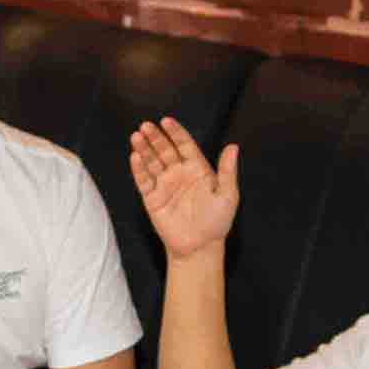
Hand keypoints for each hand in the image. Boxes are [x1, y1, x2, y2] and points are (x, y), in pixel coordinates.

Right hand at [128, 117, 238, 260]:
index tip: (166, 121)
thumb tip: (233, 146)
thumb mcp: (228, 195)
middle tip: (146, 125)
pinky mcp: (152, 199)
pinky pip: (143, 180)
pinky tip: (135, 157)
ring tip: (136, 136)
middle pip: (165, 150)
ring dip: (144, 149)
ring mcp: (165, 185)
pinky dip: (138, 169)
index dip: (175, 132)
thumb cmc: (217, 222)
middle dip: (155, 137)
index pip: (184, 145)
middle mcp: (179, 174)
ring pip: (152, 162)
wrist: (200, 247)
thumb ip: (228, 170)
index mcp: (197, 169)